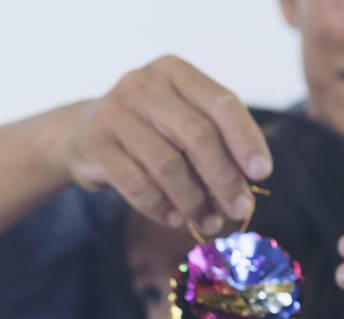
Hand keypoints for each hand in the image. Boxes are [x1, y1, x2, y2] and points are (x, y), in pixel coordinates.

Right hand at [56, 55, 271, 235]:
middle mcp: (144, 84)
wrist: (81, 134)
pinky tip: (174, 218)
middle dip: (223, 178)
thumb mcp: (180, 125)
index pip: (222, 103)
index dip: (245, 139)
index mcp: (174, 71)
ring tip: (209, 222)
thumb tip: (243, 194)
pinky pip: (136, 185)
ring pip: (167, 165)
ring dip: (194, 201)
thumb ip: (213, 147)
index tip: (262, 173)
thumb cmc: (148, 132)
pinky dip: (160, 207)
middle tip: (239, 209)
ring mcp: (115, 113)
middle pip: (197, 135)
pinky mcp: (94, 144)